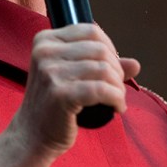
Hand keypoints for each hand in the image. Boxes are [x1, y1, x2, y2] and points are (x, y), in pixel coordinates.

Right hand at [8, 24, 140, 156]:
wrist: (31, 135)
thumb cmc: (53, 104)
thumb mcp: (72, 76)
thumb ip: (102, 65)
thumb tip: (136, 64)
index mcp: (45, 39)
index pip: (91, 31)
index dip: (110, 48)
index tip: (112, 68)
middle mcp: (45, 52)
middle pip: (100, 50)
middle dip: (116, 70)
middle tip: (116, 88)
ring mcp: (50, 72)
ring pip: (103, 69)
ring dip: (118, 87)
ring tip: (117, 99)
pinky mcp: (60, 94)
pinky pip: (101, 90)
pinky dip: (116, 98)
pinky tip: (117, 107)